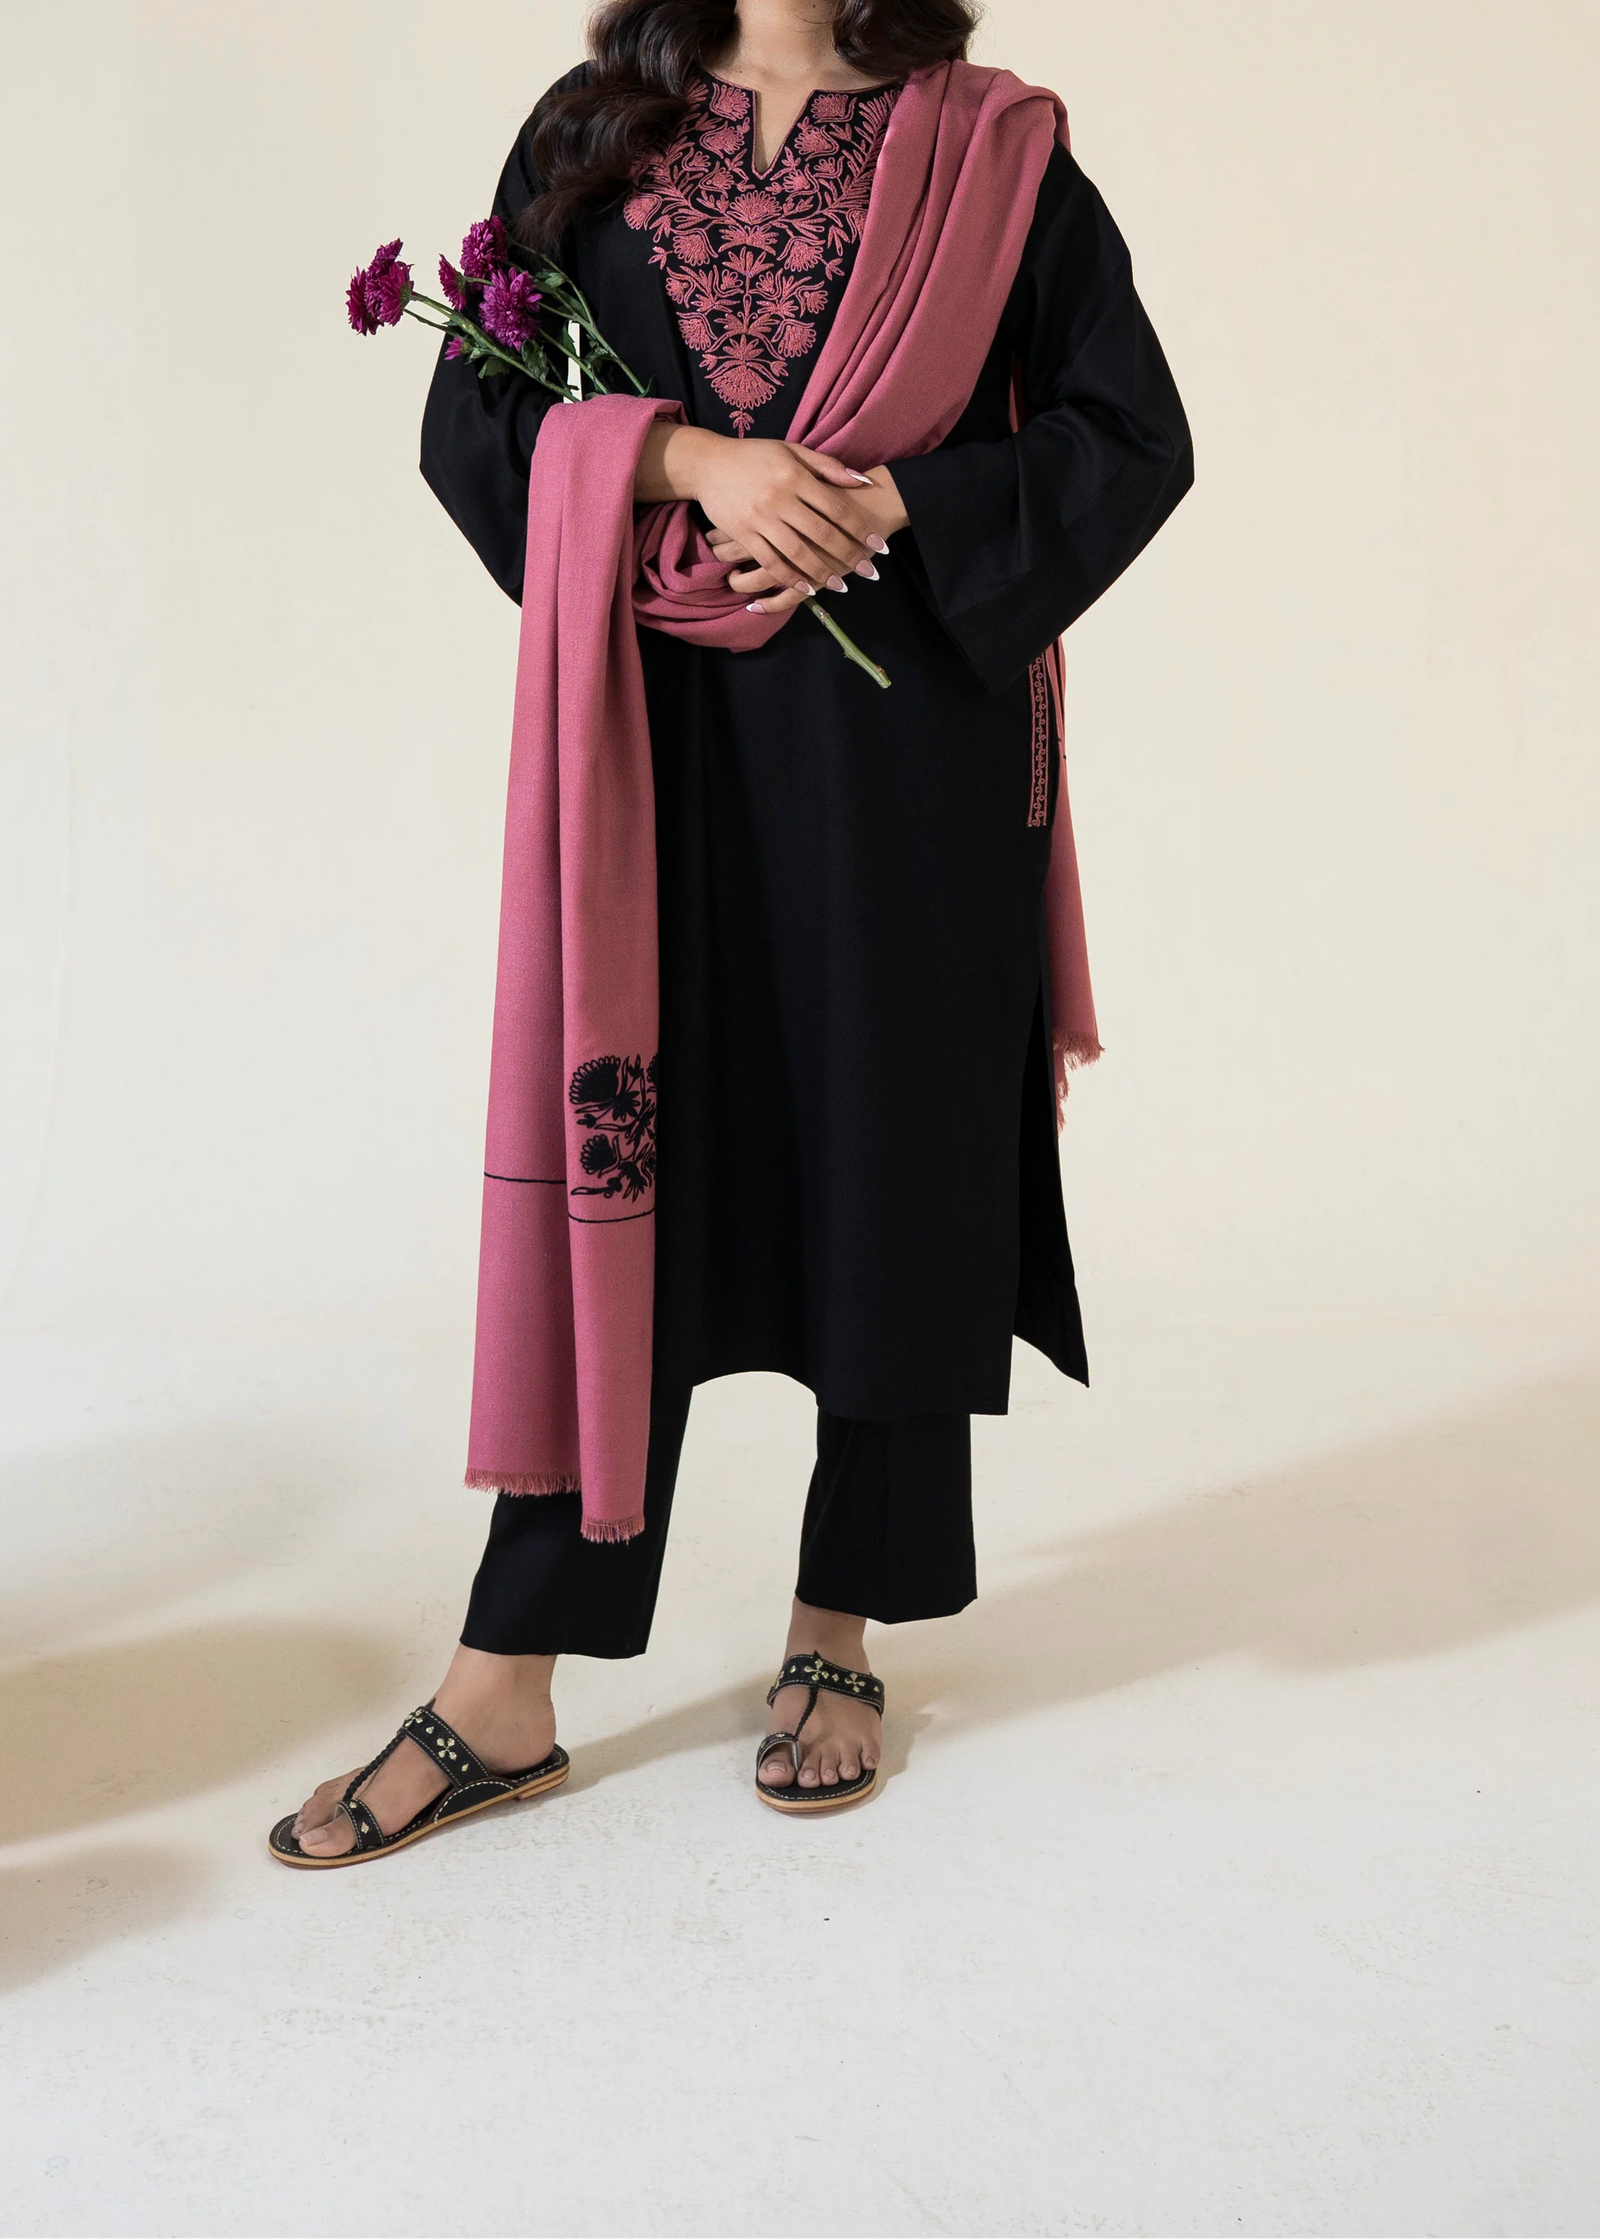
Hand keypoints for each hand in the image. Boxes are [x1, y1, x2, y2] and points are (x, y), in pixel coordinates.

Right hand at [706, 467, 908, 612]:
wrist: (708, 463)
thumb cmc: (754, 456)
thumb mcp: (791, 451)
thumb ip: (826, 465)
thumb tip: (861, 480)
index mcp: (795, 476)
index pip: (835, 507)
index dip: (859, 528)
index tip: (877, 544)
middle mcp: (779, 497)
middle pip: (821, 533)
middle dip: (847, 555)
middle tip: (867, 571)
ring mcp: (760, 517)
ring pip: (797, 552)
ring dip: (822, 572)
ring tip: (841, 585)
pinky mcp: (742, 532)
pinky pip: (770, 560)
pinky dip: (789, 577)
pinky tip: (806, 587)